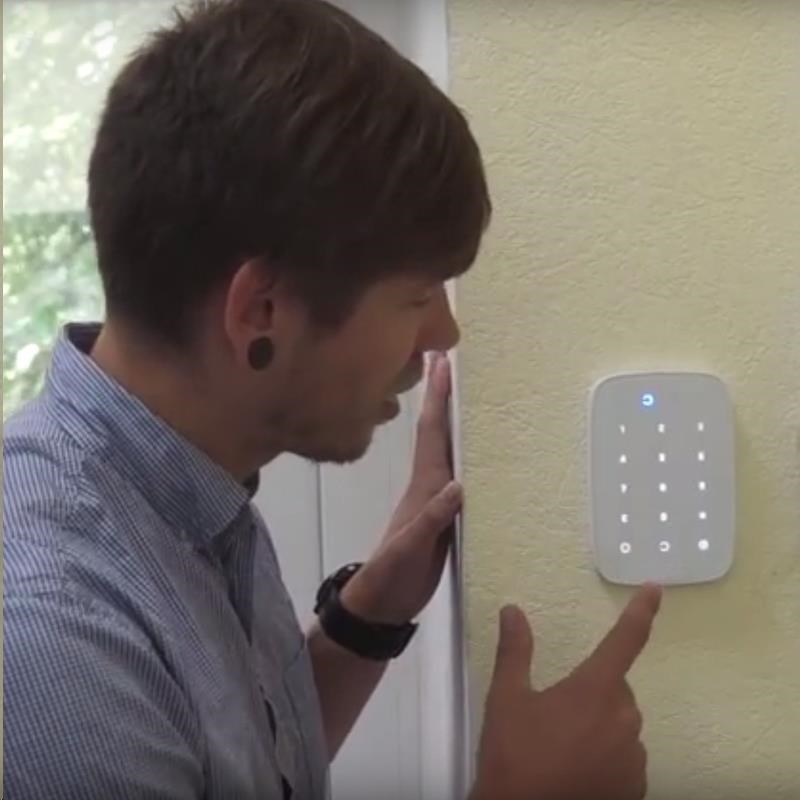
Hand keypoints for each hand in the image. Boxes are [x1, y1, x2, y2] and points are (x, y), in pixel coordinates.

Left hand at [341, 352, 460, 624]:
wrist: (382, 605)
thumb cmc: (392, 575)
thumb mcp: (409, 549)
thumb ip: (431, 520)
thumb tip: (459, 485)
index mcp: (423, 486)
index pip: (432, 433)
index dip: (438, 399)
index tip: (443, 361)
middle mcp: (431, 485)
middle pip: (440, 433)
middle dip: (446, 397)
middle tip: (452, 361)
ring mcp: (438, 501)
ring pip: (451, 453)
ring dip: (458, 423)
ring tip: (474, 397)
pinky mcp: (447, 519)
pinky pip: (462, 479)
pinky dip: (472, 461)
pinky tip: (484, 458)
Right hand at [472, 584, 661, 799]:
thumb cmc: (514, 757)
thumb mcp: (506, 700)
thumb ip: (514, 651)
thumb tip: (513, 611)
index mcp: (595, 690)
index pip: (625, 640)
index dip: (641, 611)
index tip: (655, 588)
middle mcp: (624, 720)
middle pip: (615, 688)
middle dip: (590, 690)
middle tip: (553, 712)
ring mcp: (634, 758)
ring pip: (619, 723)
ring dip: (597, 725)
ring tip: (560, 747)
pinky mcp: (636, 789)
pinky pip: (624, 757)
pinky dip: (606, 756)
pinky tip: (576, 770)